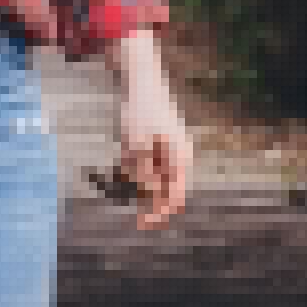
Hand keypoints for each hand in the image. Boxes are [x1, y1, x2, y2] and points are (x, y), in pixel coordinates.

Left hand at [104, 90, 192, 229]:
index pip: (175, 195)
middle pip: (167, 189)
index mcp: (178, 157)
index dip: (160, 212)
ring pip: (156, 177)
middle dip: (151, 202)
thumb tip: (147, 192)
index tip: (143, 224)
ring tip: (128, 159)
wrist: (141, 82)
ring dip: (141, 180)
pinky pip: (149, 164)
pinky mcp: (160, 144)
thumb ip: (142, 170)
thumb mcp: (136, 144)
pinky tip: (128, 152)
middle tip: (138, 221)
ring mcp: (170, 150)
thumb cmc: (139, 112)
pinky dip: (137, 166)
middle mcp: (178, 156)